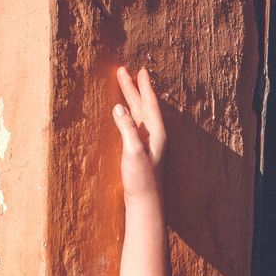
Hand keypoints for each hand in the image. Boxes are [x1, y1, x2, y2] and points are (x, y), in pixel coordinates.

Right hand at [112, 65, 166, 202]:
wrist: (146, 205)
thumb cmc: (142, 180)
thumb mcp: (133, 151)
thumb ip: (127, 128)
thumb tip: (118, 106)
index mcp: (156, 133)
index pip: (149, 103)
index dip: (143, 86)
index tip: (139, 70)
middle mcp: (155, 137)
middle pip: (144, 106)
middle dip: (134, 89)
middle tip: (126, 72)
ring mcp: (149, 145)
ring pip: (140, 115)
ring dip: (133, 100)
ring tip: (127, 87)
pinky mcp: (143, 153)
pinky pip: (136, 126)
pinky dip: (131, 115)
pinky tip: (127, 116)